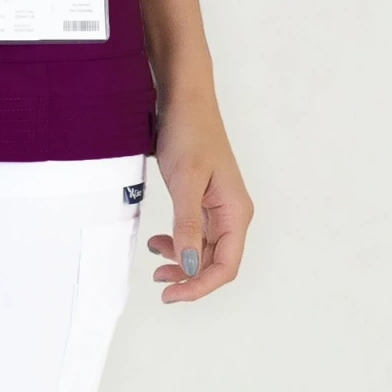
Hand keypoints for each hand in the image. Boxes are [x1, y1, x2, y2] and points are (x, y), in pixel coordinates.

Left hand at [146, 87, 253, 302]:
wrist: (184, 98)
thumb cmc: (188, 132)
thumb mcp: (184, 180)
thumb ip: (188, 225)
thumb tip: (190, 267)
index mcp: (236, 212)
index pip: (225, 266)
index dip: (200, 286)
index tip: (172, 294)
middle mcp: (232, 213)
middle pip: (216, 261)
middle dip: (189, 277)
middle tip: (159, 282)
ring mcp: (219, 205)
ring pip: (205, 249)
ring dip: (183, 261)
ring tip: (155, 260)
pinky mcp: (204, 197)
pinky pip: (196, 231)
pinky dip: (179, 241)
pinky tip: (160, 241)